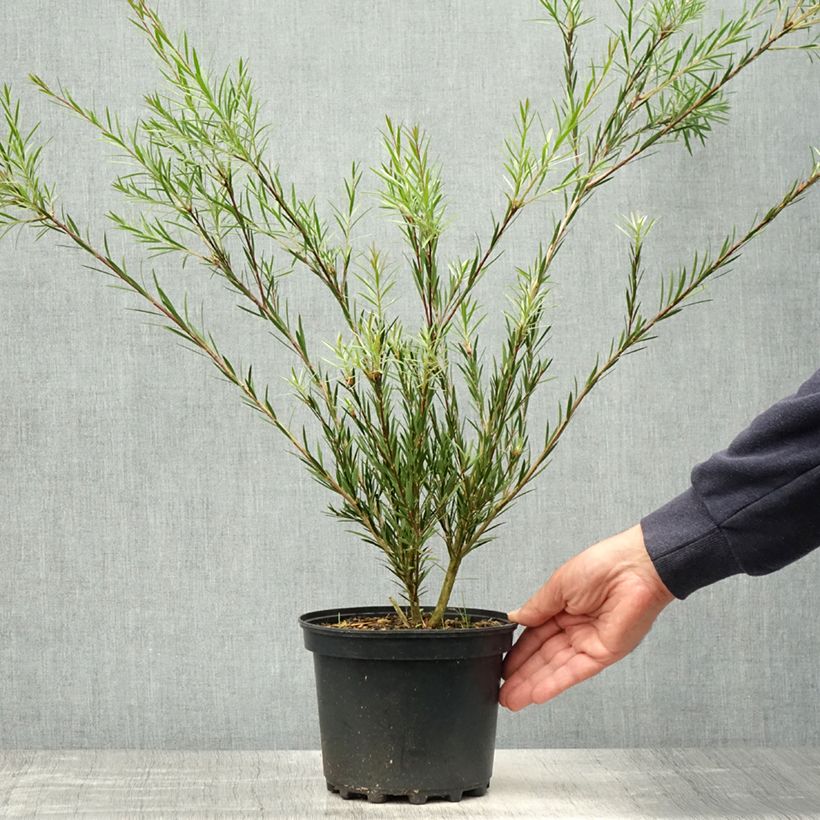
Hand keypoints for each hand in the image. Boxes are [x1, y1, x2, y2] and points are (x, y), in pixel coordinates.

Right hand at [499, 524, 673, 710]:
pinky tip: (536, 694)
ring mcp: (589, 642)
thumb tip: (514, 618)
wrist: (636, 568)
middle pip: (543, 656)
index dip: (517, 652)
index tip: (501, 666)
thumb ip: (536, 608)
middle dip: (521, 676)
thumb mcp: (558, 585)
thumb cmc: (602, 566)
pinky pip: (575, 671)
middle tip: (501, 693)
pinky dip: (556, 683)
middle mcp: (575, 627)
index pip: (534, 635)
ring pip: (555, 668)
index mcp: (563, 607)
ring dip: (533, 685)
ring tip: (511, 700)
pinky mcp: (604, 653)